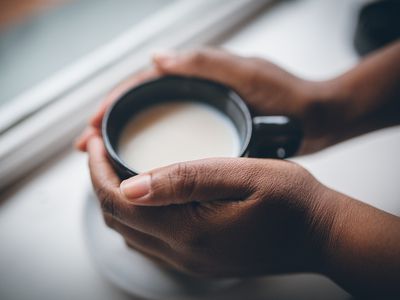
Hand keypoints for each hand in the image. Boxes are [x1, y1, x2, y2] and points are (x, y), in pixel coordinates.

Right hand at [76, 48, 346, 153]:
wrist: (315, 119)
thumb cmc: (287, 95)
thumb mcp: (248, 76)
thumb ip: (206, 65)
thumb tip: (157, 59)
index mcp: (198, 73)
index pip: (145, 84)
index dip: (115, 102)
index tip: (92, 124)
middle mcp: (195, 89)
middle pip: (142, 104)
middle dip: (112, 122)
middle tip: (87, 146)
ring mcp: (200, 110)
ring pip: (154, 123)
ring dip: (127, 139)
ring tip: (103, 160)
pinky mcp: (210, 130)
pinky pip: (172, 139)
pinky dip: (152, 151)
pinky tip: (142, 167)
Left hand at [86, 135, 337, 276]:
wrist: (323, 235)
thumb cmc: (293, 202)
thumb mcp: (244, 175)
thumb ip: (186, 179)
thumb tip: (131, 184)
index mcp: (190, 231)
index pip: (119, 202)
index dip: (97, 170)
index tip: (93, 141)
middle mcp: (184, 254)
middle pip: (118, 219)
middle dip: (100, 182)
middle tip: (100, 150)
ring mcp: (191, 262)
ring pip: (131, 232)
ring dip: (116, 199)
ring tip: (116, 168)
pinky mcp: (200, 260)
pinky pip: (151, 241)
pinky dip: (137, 215)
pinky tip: (146, 195)